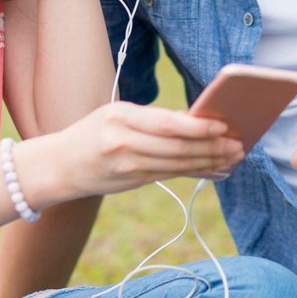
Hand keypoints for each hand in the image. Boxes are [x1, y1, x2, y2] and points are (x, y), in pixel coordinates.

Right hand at [52, 101, 243, 196]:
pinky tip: (213, 169)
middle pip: (176, 146)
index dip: (196, 126)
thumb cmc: (91, 133)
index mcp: (119, 117)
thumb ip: (150, 120)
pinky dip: (195, 172)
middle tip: (237, 145)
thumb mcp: (114, 115)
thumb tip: (193, 121)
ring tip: (232, 157)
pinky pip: (170, 175)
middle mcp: (123, 143)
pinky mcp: (132, 182)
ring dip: (208, 161)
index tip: (222, 125)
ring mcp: (127, 166)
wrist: (59, 165)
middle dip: (211, 146)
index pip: (165, 123)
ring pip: (177, 164)